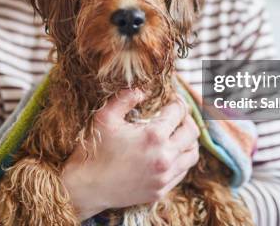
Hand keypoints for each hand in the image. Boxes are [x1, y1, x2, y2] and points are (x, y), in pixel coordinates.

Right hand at [61, 88, 200, 220]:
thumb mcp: (105, 117)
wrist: (87, 187)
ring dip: (189, 141)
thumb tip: (141, 90)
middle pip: (192, 132)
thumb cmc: (94, 150)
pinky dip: (181, 160)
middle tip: (179, 115)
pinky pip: (182, 172)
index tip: (172, 100)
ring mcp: (164, 177)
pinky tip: (171, 153)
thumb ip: (125, 99)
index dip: (177, 102)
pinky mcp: (160, 191)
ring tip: (179, 134)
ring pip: (192, 154)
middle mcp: (164, 157)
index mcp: (153, 136)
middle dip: (187, 119)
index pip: (179, 112)